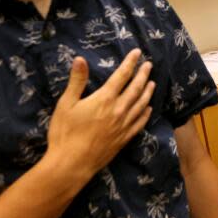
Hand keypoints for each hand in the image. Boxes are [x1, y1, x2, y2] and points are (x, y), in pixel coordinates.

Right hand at [43, 49, 154, 186]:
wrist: (72, 164)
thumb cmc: (65, 133)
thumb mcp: (66, 104)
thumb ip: (76, 81)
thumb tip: (80, 59)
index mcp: (104, 99)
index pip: (122, 76)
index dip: (130, 63)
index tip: (138, 53)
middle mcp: (118, 110)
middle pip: (136, 88)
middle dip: (143, 75)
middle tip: (149, 65)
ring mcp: (123, 126)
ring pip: (140, 105)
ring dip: (148, 92)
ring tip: (153, 83)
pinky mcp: (124, 139)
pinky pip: (139, 123)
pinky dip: (145, 114)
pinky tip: (148, 109)